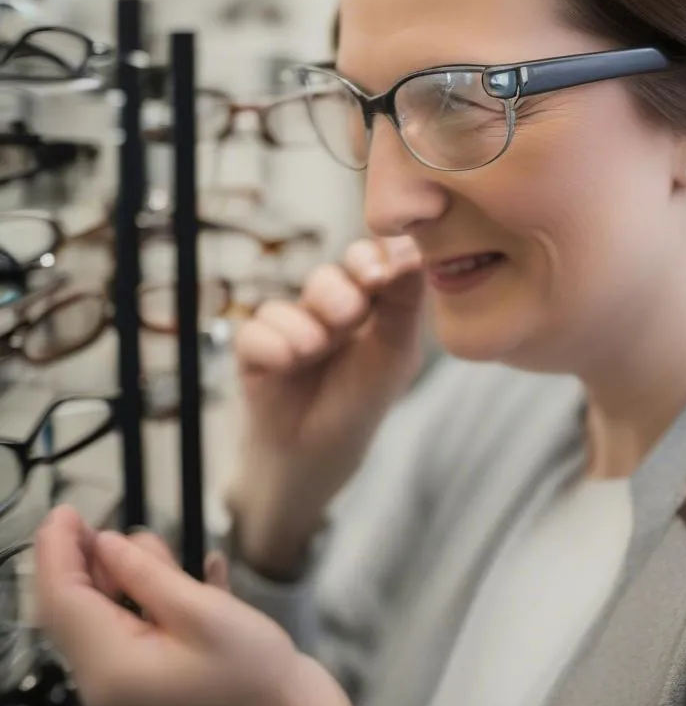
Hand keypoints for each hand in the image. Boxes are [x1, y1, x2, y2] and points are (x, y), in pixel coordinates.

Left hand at [33, 506, 353, 705]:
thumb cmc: (258, 672)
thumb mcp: (204, 610)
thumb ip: (147, 575)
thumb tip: (109, 545)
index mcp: (112, 673)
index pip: (63, 602)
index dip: (58, 551)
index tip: (66, 511)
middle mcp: (106, 696)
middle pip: (81, 619)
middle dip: (91, 567)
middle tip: (112, 524)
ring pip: (110, 630)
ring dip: (125, 586)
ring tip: (157, 551)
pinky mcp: (153, 704)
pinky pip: (138, 647)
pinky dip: (151, 611)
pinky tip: (190, 581)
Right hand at [226, 235, 425, 564]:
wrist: (319, 453)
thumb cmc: (363, 399)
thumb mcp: (396, 352)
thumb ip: (405, 301)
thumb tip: (413, 251)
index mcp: (367, 302)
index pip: (368, 259)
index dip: (371, 258)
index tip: (379, 272)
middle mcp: (325, 308)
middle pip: (327, 276)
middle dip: (339, 292)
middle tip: (351, 316)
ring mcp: (288, 326)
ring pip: (289, 304)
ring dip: (306, 327)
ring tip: (314, 353)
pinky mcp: (252, 348)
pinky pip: (255, 331)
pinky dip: (274, 347)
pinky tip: (287, 365)